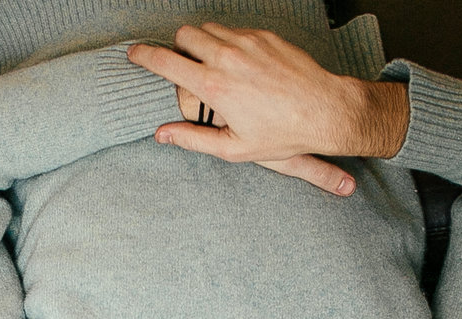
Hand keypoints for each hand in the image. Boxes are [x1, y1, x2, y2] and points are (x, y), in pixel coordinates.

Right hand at [129, 25, 409, 193]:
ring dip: (202, 42)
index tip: (134, 54)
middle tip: (183, 65)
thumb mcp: (234, 148)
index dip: (143, 55)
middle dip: (177, 47)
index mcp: (213, 87)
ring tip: (211, 65)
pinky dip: (229, 41)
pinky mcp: (265, 36)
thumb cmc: (282, 135)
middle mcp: (227, 58)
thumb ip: (193, 139)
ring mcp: (247, 43)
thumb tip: (161, 134)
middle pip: (184, 35)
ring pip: (208, 28)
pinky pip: (235, 29)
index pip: (165, 61)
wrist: (327, 111)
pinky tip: (239, 63)